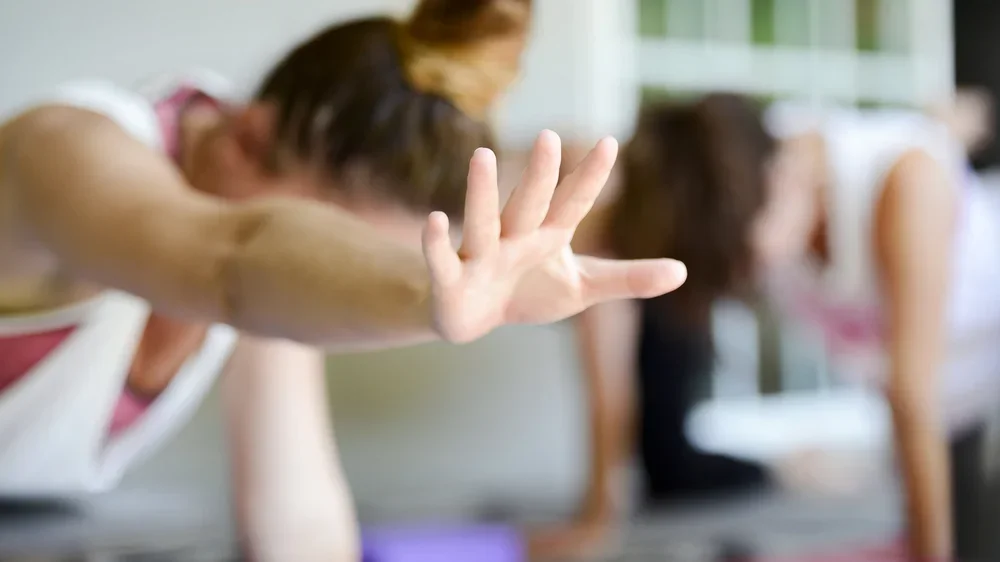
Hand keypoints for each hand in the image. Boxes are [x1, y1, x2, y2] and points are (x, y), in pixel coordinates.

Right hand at [422, 130, 686, 342]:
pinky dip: (435, 243)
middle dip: (539, 175)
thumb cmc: (530, 291)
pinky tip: (433, 219)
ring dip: (482, 191)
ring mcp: (481, 254)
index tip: (611, 141)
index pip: (573, 203)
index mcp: (547, 235)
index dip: (590, 177)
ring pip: (481, 220)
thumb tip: (683, 271)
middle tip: (550, 136)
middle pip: (529, 203)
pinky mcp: (452, 279)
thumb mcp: (583, 287)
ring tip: (482, 155)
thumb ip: (628, 278)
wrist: (473, 314)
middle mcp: (514, 236)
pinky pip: (442, 259)